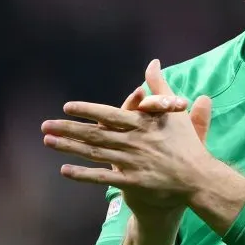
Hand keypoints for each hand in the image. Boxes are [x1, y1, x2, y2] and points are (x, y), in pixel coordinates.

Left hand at [41, 60, 215, 205]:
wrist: (198, 178)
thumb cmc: (186, 144)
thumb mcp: (175, 111)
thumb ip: (160, 87)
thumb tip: (153, 63)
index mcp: (141, 125)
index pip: (108, 115)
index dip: (87, 110)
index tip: (67, 107)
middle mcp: (132, 142)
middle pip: (94, 134)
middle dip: (68, 129)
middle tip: (45, 125)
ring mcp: (131, 163)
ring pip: (94, 154)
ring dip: (69, 147)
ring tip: (48, 142)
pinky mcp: (131, 182)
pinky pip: (102, 178)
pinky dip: (83, 175)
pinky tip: (64, 170)